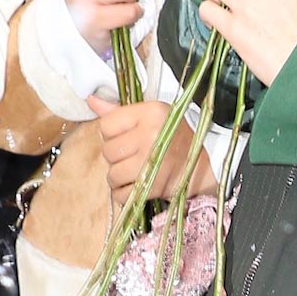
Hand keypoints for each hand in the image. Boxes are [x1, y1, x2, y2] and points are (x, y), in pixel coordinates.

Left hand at [87, 94, 217, 207]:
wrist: (206, 162)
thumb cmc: (174, 136)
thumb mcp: (152, 115)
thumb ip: (119, 111)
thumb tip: (90, 100)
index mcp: (150, 112)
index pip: (106, 125)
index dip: (112, 134)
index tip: (126, 137)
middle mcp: (151, 135)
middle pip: (108, 151)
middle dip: (116, 157)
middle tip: (132, 156)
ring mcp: (152, 162)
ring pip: (112, 174)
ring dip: (118, 177)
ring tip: (134, 172)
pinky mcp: (154, 186)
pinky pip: (121, 194)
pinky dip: (124, 194)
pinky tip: (135, 186)